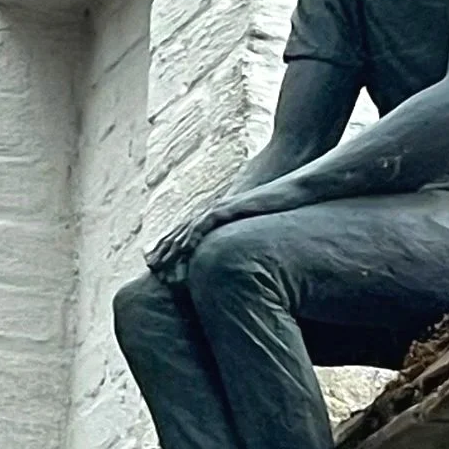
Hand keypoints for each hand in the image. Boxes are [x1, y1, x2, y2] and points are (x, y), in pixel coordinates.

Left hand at [146, 185, 286, 282]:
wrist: (297, 182)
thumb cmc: (284, 201)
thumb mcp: (262, 222)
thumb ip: (249, 232)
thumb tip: (251, 250)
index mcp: (223, 215)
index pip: (193, 232)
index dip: (176, 246)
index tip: (164, 263)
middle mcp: (218, 210)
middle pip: (185, 230)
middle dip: (166, 248)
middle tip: (151, 266)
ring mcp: (224, 206)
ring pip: (191, 227)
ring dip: (173, 245)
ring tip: (159, 262)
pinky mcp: (233, 205)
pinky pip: (208, 221)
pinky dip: (194, 234)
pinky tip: (184, 247)